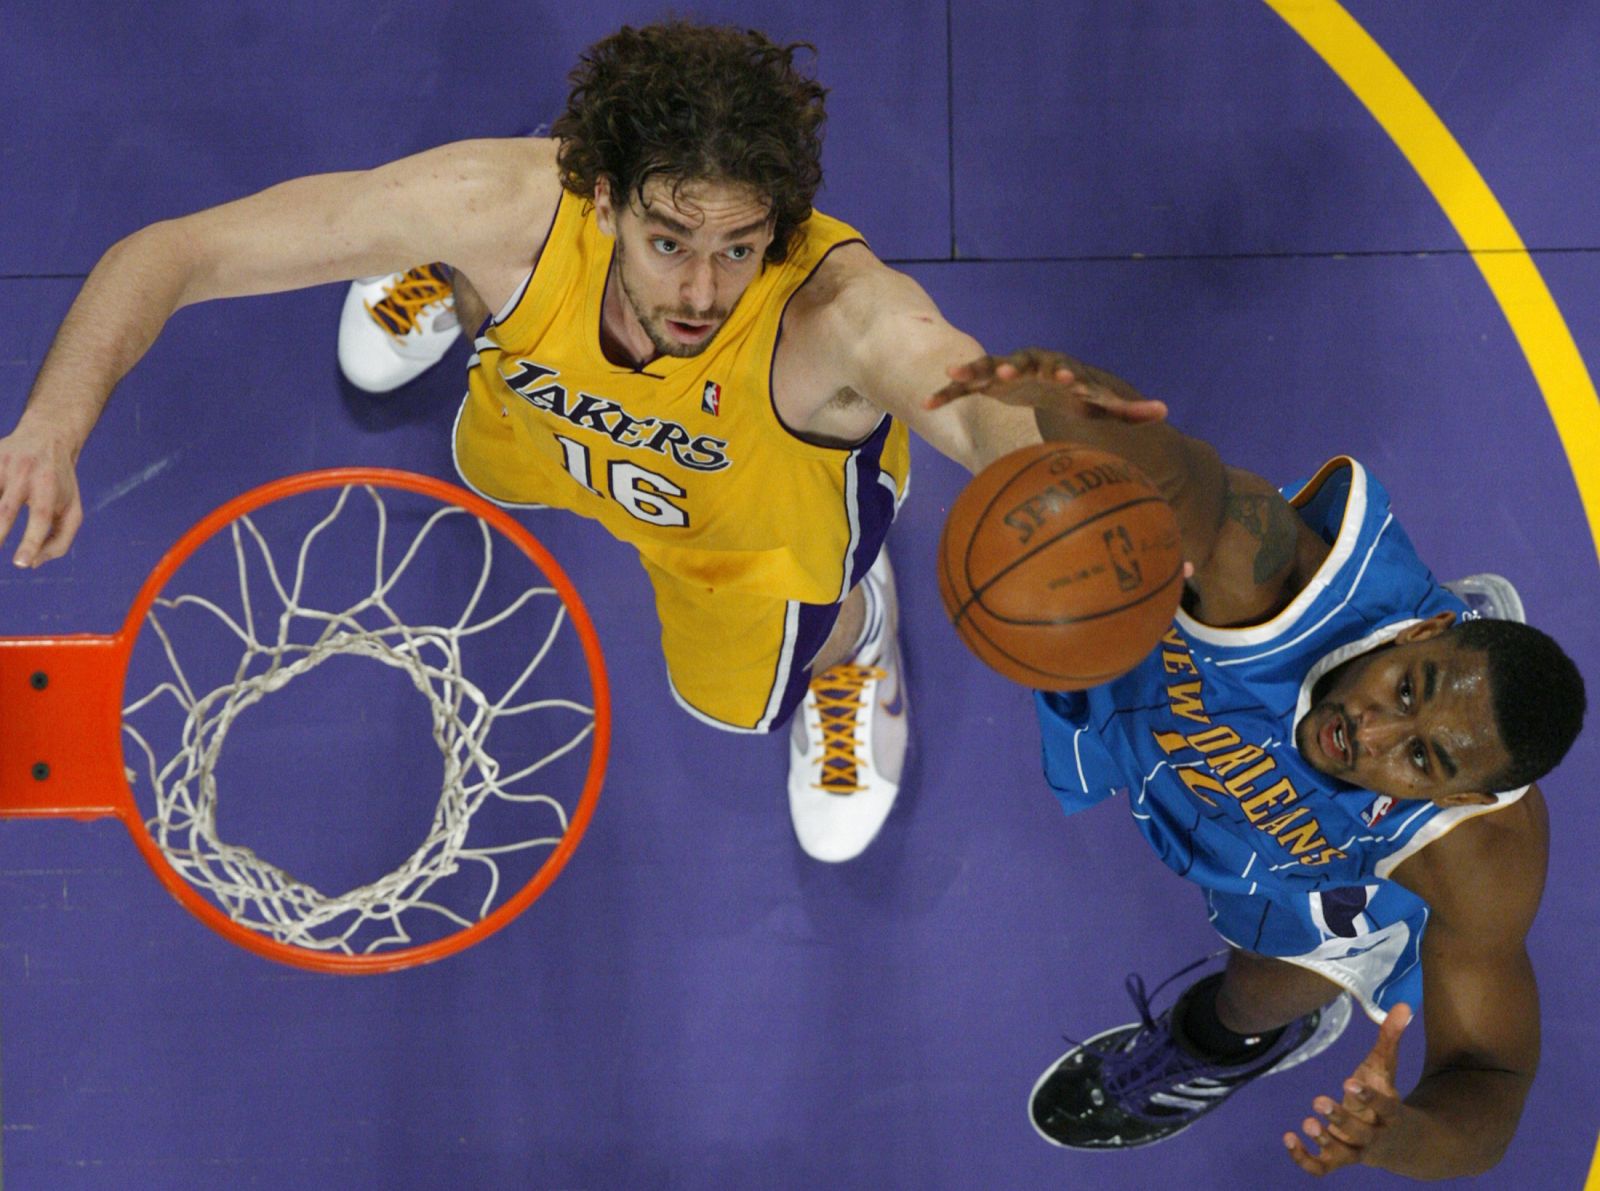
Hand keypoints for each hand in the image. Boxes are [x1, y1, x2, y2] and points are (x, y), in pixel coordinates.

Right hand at [0, 425, 83, 566]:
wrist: (48, 436)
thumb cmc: (59, 483)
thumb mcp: (72, 509)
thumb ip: (59, 540)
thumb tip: (32, 564)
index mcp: (50, 488)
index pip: (41, 518)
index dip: (31, 542)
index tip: (20, 564)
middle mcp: (25, 475)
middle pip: (6, 509)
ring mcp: (3, 465)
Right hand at [928, 348, 1168, 422]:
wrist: (1044, 382)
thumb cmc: (1075, 396)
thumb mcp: (1101, 406)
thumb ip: (1128, 409)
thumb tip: (1163, 411)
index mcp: (1055, 369)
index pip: (1062, 369)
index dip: (1064, 374)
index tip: (1066, 379)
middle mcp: (1028, 366)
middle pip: (1018, 364)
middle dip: (1011, 369)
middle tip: (1005, 375)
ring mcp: (1002, 373)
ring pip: (984, 370)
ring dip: (972, 373)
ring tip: (954, 376)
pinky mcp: (983, 385)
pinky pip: (963, 389)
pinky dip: (947, 394)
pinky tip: (927, 403)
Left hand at [1284, 1003, 1411, 1175]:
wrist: (1399, 1144)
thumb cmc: (1386, 1097)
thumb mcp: (1386, 1069)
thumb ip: (1391, 1038)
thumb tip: (1403, 1005)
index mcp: (1391, 1114)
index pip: (1385, 1107)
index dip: (1369, 1096)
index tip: (1349, 1080)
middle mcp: (1375, 1136)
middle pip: (1361, 1133)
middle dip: (1340, 1119)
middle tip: (1318, 1100)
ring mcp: (1356, 1150)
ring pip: (1343, 1155)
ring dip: (1324, 1141)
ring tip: (1306, 1122)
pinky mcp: (1339, 1159)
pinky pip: (1322, 1167)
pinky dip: (1304, 1158)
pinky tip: (1287, 1138)